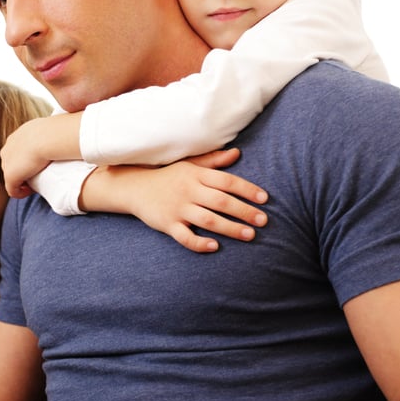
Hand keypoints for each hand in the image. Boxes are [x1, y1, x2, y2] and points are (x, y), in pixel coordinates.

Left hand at [2, 114, 81, 197]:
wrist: (46, 138)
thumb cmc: (52, 132)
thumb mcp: (48, 129)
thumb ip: (47, 135)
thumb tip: (58, 138)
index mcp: (15, 138)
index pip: (16, 152)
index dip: (26, 161)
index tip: (39, 165)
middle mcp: (7, 150)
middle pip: (11, 165)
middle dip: (23, 172)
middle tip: (38, 176)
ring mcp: (7, 163)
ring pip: (12, 177)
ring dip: (22, 182)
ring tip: (36, 184)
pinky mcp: (10, 176)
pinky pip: (12, 190)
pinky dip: (21, 193)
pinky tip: (32, 191)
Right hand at [89, 148, 267, 252]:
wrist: (135, 187)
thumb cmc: (167, 177)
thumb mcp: (189, 165)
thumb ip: (213, 161)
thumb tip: (236, 153)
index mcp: (196, 175)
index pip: (227, 181)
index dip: (247, 189)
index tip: (264, 199)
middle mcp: (188, 191)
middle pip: (221, 201)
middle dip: (245, 212)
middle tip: (263, 221)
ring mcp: (177, 208)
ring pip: (208, 220)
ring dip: (230, 228)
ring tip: (249, 235)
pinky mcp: (167, 224)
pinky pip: (184, 236)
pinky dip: (199, 243)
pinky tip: (214, 246)